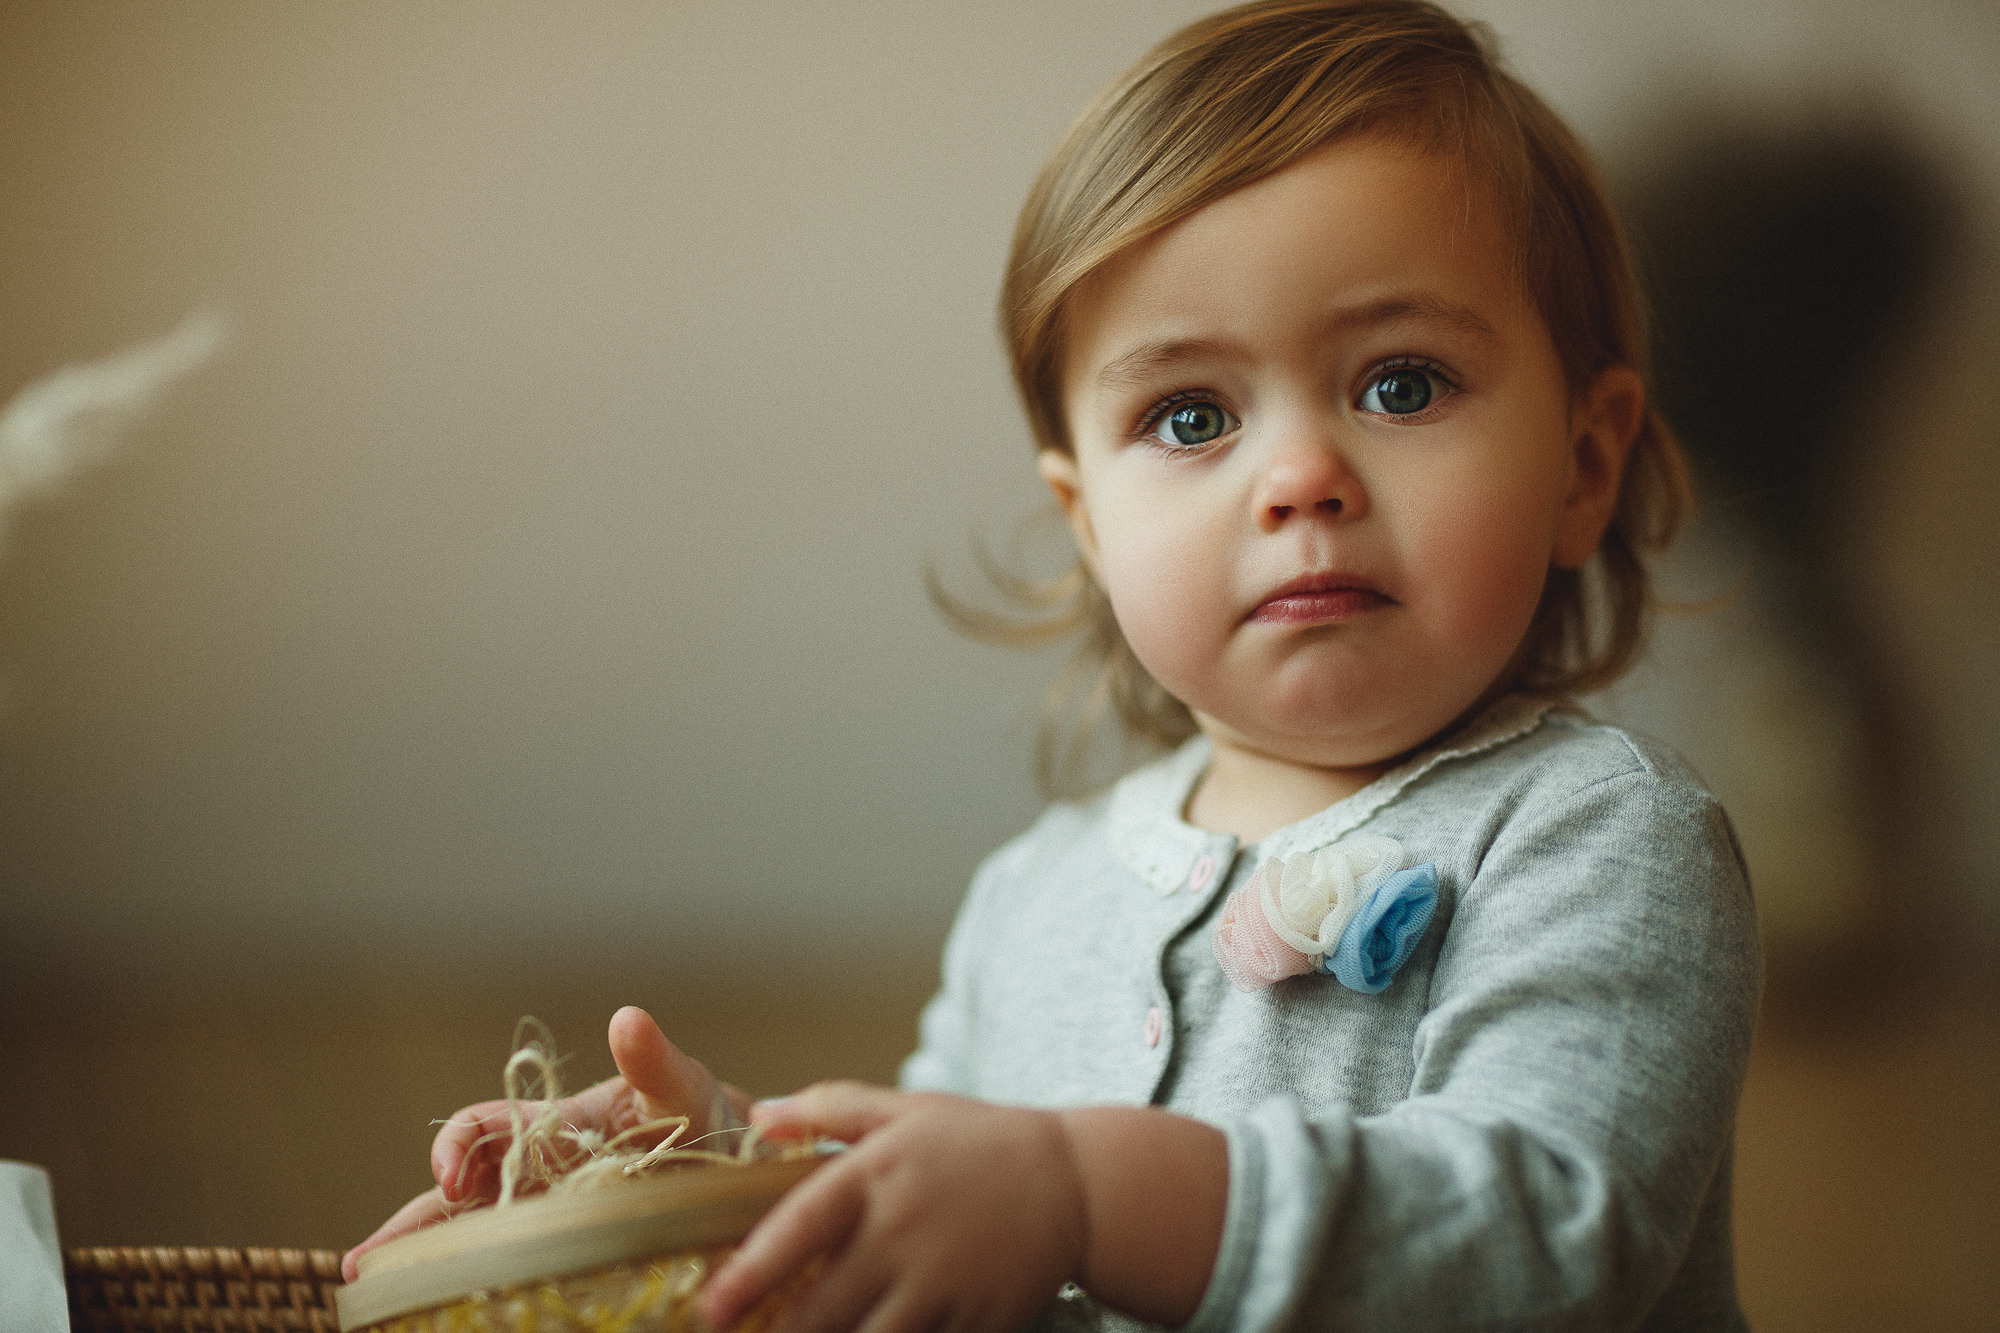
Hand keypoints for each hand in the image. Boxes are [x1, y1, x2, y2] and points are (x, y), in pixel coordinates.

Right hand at [341, 1006, 746, 1281]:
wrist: (738, 1167)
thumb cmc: (699, 1114)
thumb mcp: (682, 1089)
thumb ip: (654, 1062)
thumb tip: (628, 1018)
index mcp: (552, 1129)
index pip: (482, 1130)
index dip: (456, 1146)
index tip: (452, 1177)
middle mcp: (535, 1178)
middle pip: (453, 1201)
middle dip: (409, 1230)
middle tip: (367, 1269)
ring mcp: (545, 1223)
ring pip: (469, 1245)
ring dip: (424, 1271)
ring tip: (379, 1308)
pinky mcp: (566, 1258)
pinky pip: (510, 1275)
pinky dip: (473, 1291)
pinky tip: (441, 1317)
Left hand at [700, 1083, 1087, 1332]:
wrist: (1078, 1182)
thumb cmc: (980, 1142)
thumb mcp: (906, 1110)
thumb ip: (828, 1109)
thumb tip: (757, 1117)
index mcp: (878, 1174)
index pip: (800, 1226)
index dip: (750, 1272)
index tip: (710, 1306)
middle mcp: (905, 1232)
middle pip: (823, 1307)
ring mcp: (944, 1283)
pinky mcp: (979, 1321)